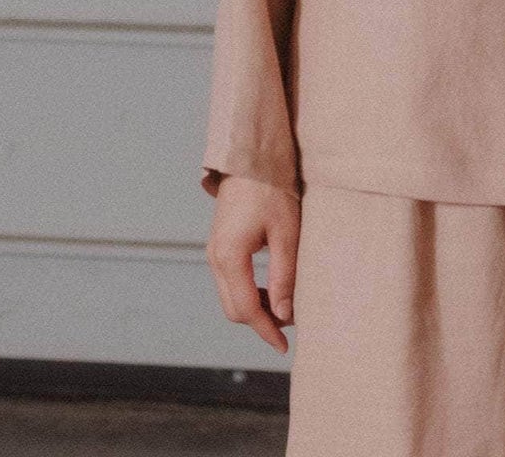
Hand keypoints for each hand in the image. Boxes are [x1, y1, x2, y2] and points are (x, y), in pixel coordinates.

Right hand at [205, 174, 300, 354]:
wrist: (251, 157)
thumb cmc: (272, 189)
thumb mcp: (286, 232)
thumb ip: (284, 275)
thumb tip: (285, 315)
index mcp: (229, 257)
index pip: (246, 309)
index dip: (266, 331)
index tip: (284, 346)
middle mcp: (215, 257)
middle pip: (234, 309)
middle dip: (261, 323)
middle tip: (290, 326)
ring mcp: (214, 251)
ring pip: (231, 297)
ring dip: (255, 308)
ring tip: (285, 307)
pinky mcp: (220, 244)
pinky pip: (230, 281)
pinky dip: (249, 292)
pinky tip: (272, 289)